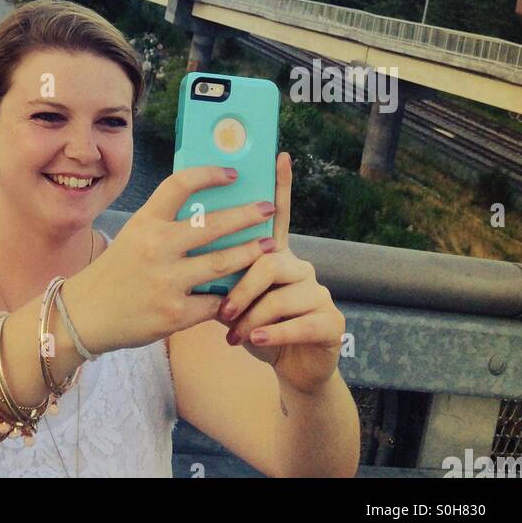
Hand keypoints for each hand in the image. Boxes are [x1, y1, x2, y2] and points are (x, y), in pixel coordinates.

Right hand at [61, 165, 279, 354]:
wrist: (87, 313)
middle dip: (247, 215)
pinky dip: (230, 296)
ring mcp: (166, 281)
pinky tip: (245, 290)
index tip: (233, 173)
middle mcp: (156, 247)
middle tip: (269, 207)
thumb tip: (212, 209)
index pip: (180, 185)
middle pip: (213, 224)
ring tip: (270, 246)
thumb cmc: (117, 270)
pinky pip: (214, 302)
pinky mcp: (174, 314)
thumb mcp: (135, 235)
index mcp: (145, 222)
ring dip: (250, 252)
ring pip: (222, 263)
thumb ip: (165, 223)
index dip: (209, 174)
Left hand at [215, 152, 344, 393]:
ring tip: (234, 335)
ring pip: (279, 295)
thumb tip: (190, 255)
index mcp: (276, 254)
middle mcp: (300, 265)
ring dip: (252, 317)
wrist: (291, 368)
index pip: (278, 214)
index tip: (280, 154)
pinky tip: (257, 341)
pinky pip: (297, 323)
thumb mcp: (235, 299)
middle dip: (240, 286)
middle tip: (222, 311)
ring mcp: (318, 291)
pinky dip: (272, 335)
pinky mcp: (331, 321)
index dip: (281, 185)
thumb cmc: (255, 327)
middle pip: (267, 260)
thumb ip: (224, 274)